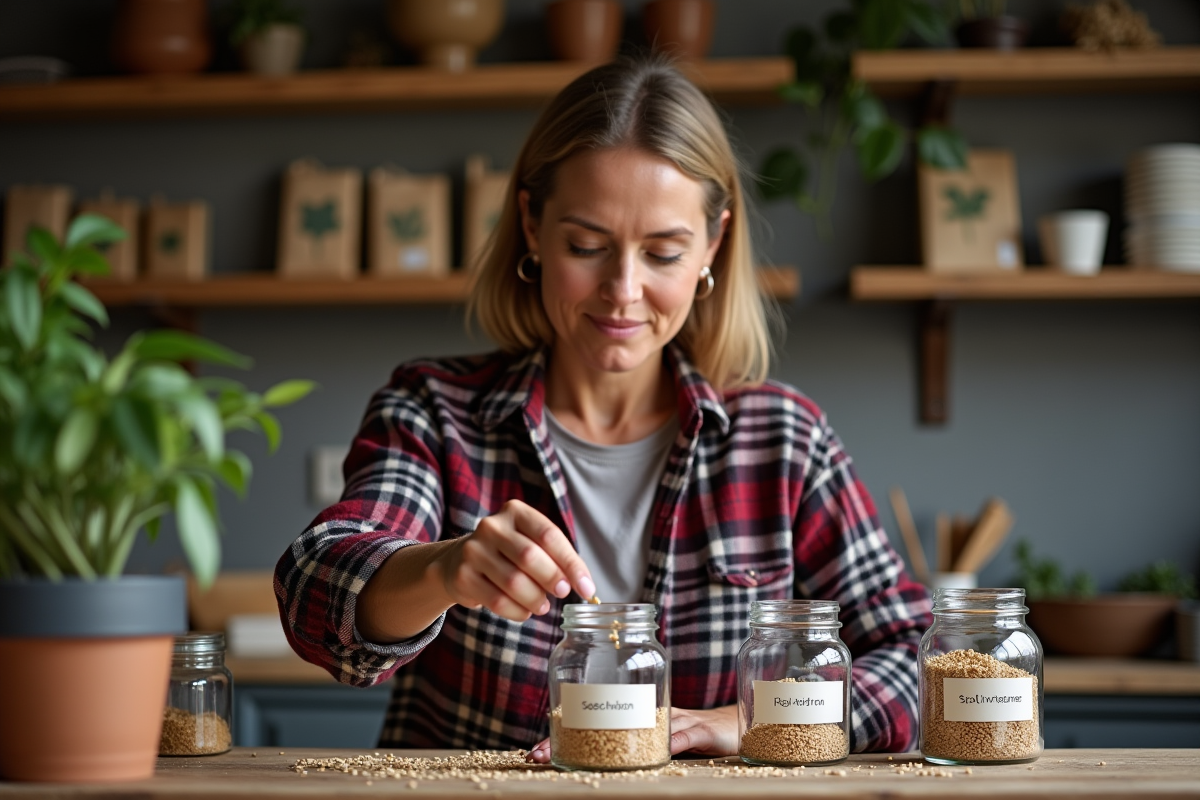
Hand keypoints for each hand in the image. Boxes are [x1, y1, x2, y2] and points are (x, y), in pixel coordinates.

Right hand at [433, 500, 594, 622]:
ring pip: (513, 582)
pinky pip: (497, 600)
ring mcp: (473, 550)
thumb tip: (585, 586)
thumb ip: (556, 558)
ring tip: (543, 605)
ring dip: (535, 599)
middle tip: (562, 593)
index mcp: (515, 512)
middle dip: (552, 579)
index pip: (549, 535)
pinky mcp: (463, 576)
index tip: (587, 589)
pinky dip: (517, 612)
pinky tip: (525, 611)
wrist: (459, 560)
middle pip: (530, 556)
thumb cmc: (508, 553)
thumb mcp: (531, 543)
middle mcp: (491, 526)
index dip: (571, 564)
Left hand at [525, 705, 739, 763]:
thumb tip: (595, 763)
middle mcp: (652, 712)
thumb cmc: (692, 735)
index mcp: (638, 715)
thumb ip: (632, 748)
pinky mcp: (702, 730)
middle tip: (541, 753)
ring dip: (612, 742)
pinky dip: (672, 742)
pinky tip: (657, 751)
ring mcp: (677, 720)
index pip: (597, 723)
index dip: (565, 734)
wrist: (734, 728)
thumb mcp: (655, 743)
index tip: (535, 751)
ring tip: (582, 752)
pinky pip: (684, 736)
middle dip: (571, 738)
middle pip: (607, 723)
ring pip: (640, 727)